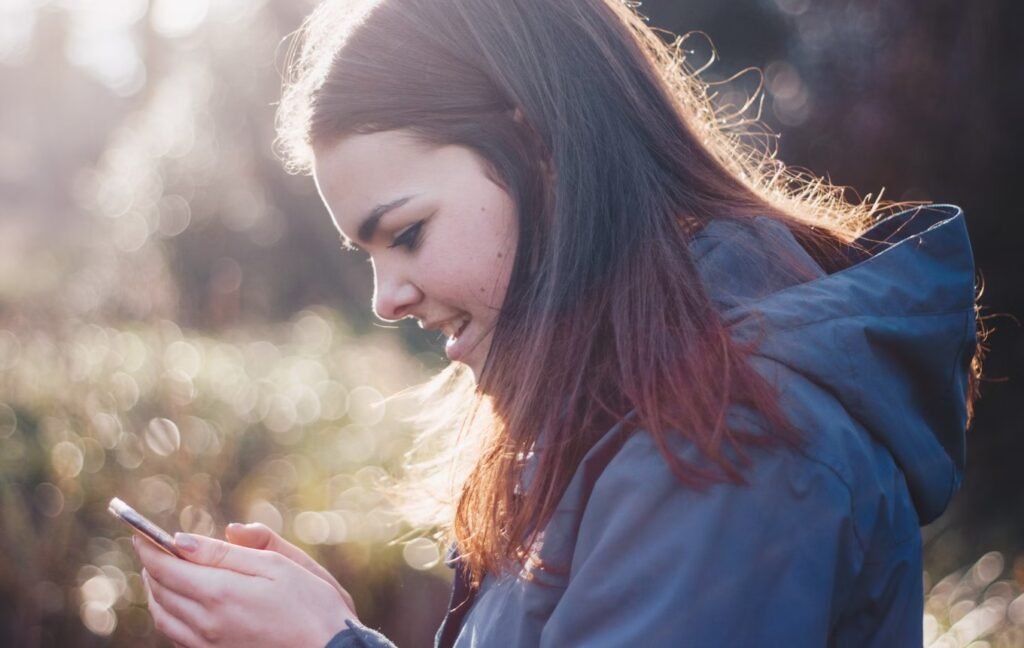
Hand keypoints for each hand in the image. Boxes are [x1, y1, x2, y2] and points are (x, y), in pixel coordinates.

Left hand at [134, 531, 358, 647]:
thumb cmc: (312, 604)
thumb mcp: (277, 565)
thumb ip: (228, 552)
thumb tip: (183, 540)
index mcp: (220, 593)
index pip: (167, 566)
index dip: (149, 546)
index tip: (138, 530)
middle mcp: (206, 622)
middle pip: (159, 590)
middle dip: (151, 565)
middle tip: (150, 546)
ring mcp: (208, 644)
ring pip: (163, 615)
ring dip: (155, 590)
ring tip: (160, 571)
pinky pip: (176, 635)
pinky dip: (168, 613)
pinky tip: (179, 602)